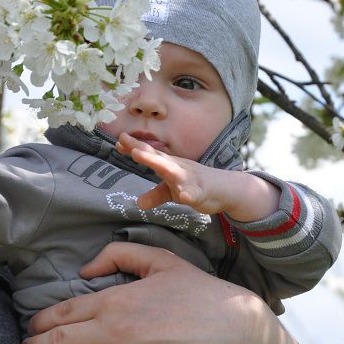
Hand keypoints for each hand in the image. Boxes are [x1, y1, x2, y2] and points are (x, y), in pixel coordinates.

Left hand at [21, 243, 269, 343]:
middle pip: (61, 342)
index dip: (41, 322)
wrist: (231, 325)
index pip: (65, 312)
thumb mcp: (160, 259)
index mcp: (116, 299)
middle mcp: (114, 330)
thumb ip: (120, 255)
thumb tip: (85, 269)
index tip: (33, 327)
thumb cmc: (197, 290)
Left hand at [116, 132, 279, 220]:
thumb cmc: (196, 185)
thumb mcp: (172, 191)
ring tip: (145, 159)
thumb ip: (155, 195)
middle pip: (158, 158)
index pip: (150, 154)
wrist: (225, 189)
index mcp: (170, 166)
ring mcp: (190, 179)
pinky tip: (184, 196)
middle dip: (143, 151)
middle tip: (125, 142)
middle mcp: (178, 168)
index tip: (118, 140)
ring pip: (174, 172)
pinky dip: (189, 194)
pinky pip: (194, 193)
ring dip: (159, 165)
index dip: (135, 147)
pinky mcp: (201, 192)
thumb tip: (138, 203)